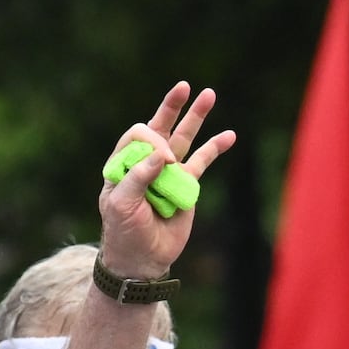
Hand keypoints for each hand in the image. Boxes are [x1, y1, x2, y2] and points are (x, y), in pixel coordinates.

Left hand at [94, 84, 234, 280]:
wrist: (142, 261)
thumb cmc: (123, 233)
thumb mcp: (119, 206)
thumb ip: (137, 177)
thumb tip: (162, 153)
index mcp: (124, 164)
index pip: (138, 136)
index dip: (153, 141)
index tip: (164, 162)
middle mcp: (146, 163)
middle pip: (159, 127)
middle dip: (171, 107)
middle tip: (183, 87)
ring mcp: (167, 172)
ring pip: (184, 138)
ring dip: (196, 117)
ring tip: (209, 94)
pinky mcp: (185, 184)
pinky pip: (202, 161)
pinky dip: (215, 147)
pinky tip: (229, 135)